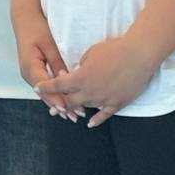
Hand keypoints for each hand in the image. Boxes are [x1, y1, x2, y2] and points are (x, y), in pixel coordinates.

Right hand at [12, 2, 73, 118]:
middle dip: (60, 105)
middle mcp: (27, 73)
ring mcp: (29, 73)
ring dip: (58, 102)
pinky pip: (44, 87)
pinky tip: (63, 103)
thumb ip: (57, 63)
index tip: (69, 109)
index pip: (45, 88)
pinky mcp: (34, 72)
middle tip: (76, 115)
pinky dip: (54, 95)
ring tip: (72, 114)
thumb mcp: (49, 45)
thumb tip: (66, 80)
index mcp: (30, 66)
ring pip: (44, 93)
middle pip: (44, 94)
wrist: (24, 19)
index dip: (57, 99)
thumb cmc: (36, 28)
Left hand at [38, 34, 158, 127]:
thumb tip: (79, 73)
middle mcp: (89, 91)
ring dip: (77, 109)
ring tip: (69, 113)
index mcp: (80, 77)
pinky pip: (104, 115)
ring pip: (86, 108)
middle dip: (59, 103)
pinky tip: (90, 124)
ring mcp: (103, 99)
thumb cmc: (113, 50)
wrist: (138, 56)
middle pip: (69, 101)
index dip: (46, 87)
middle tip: (52, 106)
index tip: (37, 88)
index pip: (58, 85)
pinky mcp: (117, 103)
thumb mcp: (90, 53)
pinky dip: (96, 120)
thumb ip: (80, 66)